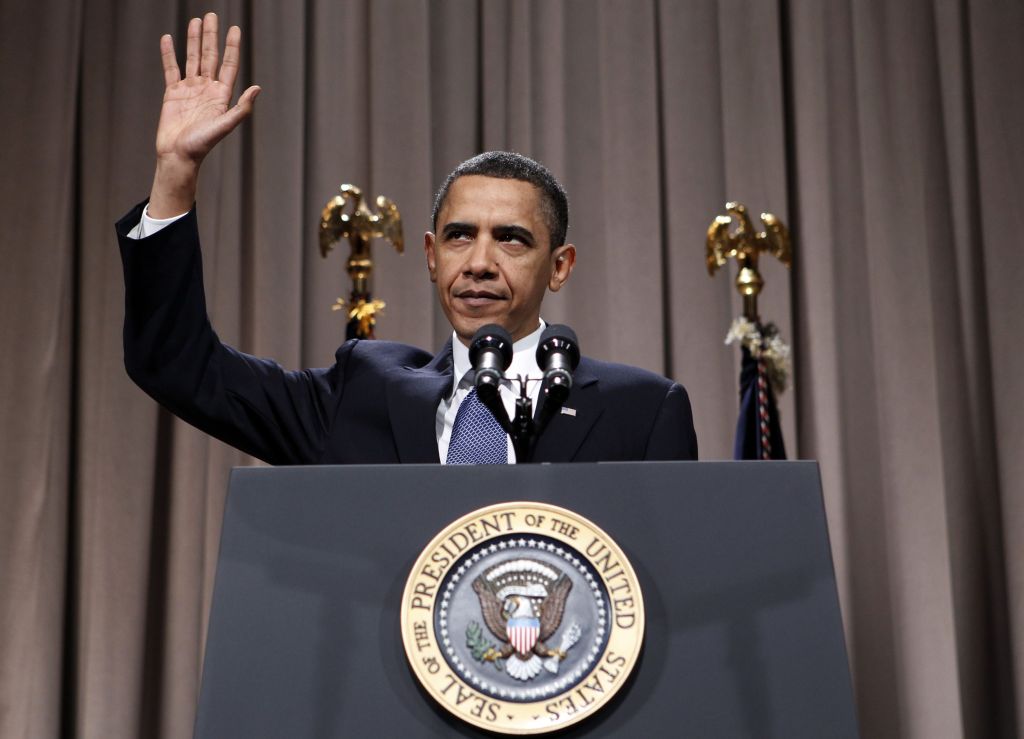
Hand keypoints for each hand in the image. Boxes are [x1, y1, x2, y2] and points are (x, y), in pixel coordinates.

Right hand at [148, 13, 259, 216]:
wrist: (178, 155)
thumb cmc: (202, 144)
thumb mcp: (224, 125)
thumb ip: (241, 108)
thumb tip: (257, 88)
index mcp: (221, 95)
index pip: (228, 65)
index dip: (231, 47)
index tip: (234, 29)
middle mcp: (207, 90)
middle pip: (210, 56)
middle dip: (211, 36)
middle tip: (212, 15)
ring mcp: (190, 90)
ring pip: (192, 59)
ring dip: (193, 40)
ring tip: (195, 21)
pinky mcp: (172, 94)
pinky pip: (171, 69)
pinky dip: (169, 53)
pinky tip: (168, 38)